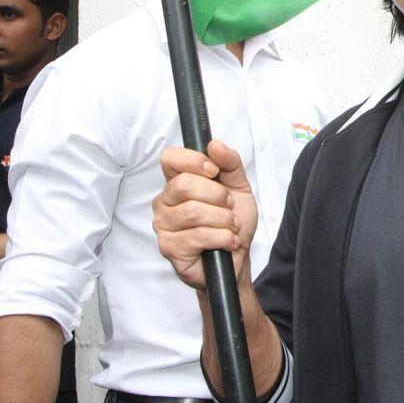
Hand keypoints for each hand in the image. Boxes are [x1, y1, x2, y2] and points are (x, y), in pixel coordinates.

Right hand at [153, 140, 256, 291]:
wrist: (238, 258)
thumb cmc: (232, 222)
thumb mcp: (239, 187)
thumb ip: (230, 163)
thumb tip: (215, 145)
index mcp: (178, 182)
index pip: (170, 158)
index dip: (194, 161)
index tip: (214, 171)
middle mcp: (165, 201)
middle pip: (184, 184)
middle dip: (217, 196)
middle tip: (229, 207)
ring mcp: (164, 225)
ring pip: (193, 212)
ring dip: (223, 220)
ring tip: (231, 226)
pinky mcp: (169, 247)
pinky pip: (197, 236)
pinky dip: (222, 238)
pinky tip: (228, 242)